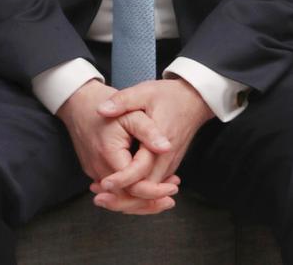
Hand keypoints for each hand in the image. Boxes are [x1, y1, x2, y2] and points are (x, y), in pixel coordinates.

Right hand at [56, 79, 178, 213]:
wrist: (78, 101)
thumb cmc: (106, 103)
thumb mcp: (132, 111)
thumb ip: (149, 131)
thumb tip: (167, 148)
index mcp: (109, 153)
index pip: (133, 185)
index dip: (154, 191)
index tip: (173, 188)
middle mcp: (98, 167)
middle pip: (125, 197)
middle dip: (149, 202)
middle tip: (171, 200)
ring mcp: (93, 170)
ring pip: (118, 196)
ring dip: (140, 200)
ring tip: (163, 198)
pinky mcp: (92, 169)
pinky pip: (112, 187)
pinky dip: (129, 191)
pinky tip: (146, 187)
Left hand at [91, 79, 214, 209]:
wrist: (194, 100)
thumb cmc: (169, 96)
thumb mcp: (144, 92)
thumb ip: (123, 101)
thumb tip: (101, 110)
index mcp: (160, 141)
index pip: (141, 170)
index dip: (121, 180)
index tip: (103, 184)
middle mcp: (167, 159)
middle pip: (145, 190)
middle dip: (122, 198)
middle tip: (98, 198)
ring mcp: (169, 165)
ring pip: (149, 193)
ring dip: (128, 199)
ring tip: (103, 199)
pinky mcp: (168, 166)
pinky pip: (152, 186)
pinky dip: (136, 193)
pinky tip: (117, 191)